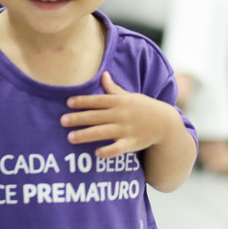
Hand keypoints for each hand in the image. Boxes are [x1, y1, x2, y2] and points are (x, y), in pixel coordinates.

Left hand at [62, 71, 181, 158]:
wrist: (165, 123)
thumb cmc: (144, 108)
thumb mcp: (130, 96)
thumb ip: (114, 89)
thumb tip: (103, 75)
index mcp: (119, 102)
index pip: (98, 101)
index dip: (83, 101)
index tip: (68, 102)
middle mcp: (121, 115)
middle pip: (96, 116)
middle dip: (79, 118)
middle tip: (62, 121)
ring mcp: (126, 129)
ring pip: (103, 132)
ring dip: (86, 135)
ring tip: (70, 138)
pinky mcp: (132, 143)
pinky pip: (118, 148)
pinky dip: (108, 151)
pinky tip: (97, 153)